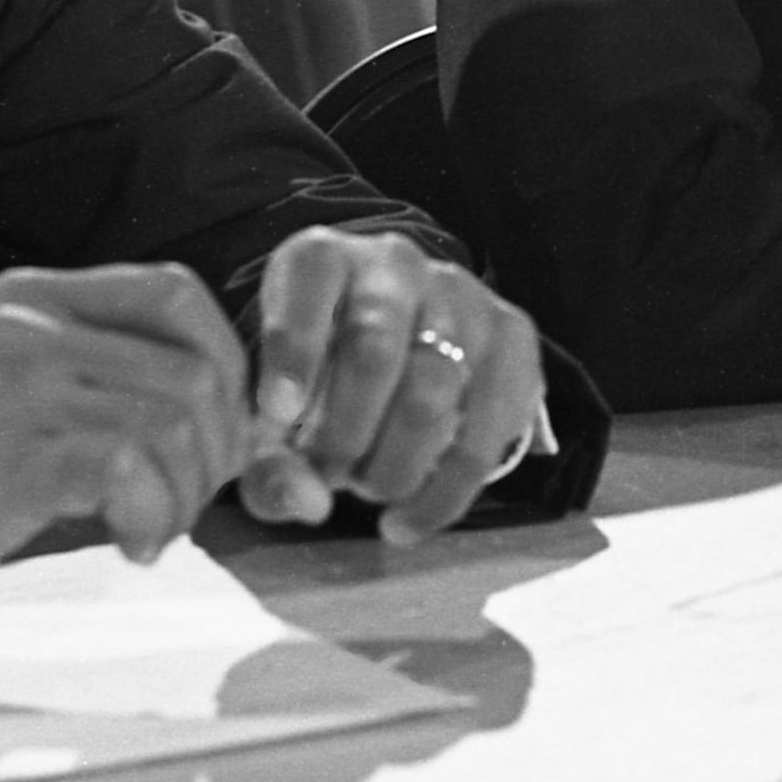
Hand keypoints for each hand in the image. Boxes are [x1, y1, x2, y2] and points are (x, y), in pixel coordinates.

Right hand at [0, 262, 249, 637]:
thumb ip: (88, 379)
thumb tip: (212, 418)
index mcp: (28, 298)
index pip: (175, 294)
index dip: (227, 366)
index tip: (217, 438)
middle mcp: (25, 323)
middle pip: (193, 365)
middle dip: (216, 449)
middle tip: (185, 504)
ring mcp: (13, 382)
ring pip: (173, 417)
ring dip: (186, 493)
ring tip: (151, 531)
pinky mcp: (4, 453)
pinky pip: (130, 466)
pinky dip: (152, 517)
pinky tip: (127, 547)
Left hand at [237, 229, 547, 546]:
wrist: (400, 343)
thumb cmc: (318, 380)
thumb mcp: (273, 412)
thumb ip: (270, 465)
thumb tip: (310, 503)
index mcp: (321, 259)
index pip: (308, 287)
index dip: (292, 352)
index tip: (276, 417)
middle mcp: (395, 263)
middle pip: (375, 349)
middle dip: (345, 433)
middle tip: (329, 476)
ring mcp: (463, 295)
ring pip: (435, 389)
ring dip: (395, 463)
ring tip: (369, 489)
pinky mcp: (512, 337)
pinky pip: (488, 429)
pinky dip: (444, 492)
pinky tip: (408, 521)